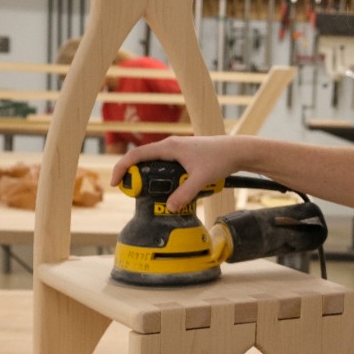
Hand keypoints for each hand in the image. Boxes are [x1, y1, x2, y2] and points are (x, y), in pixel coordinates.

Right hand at [110, 136, 241, 210]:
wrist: (238, 151)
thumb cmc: (220, 159)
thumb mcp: (201, 179)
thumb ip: (184, 193)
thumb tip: (169, 208)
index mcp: (169, 147)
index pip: (136, 155)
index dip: (122, 168)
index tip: (115, 183)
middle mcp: (170, 146)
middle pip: (143, 159)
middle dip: (134, 176)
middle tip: (132, 193)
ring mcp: (178, 150)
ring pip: (155, 163)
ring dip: (149, 177)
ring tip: (148, 193)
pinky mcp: (185, 155)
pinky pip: (166, 165)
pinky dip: (162, 176)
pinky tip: (168, 188)